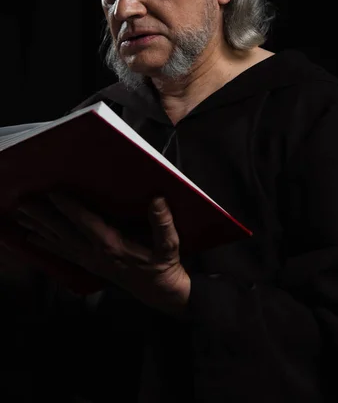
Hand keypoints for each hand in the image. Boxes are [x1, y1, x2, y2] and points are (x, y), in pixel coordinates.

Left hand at [16, 193, 190, 315]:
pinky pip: (62, 253)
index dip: (69, 208)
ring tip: (21, 216)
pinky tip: (33, 238)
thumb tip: (157, 200)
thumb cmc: (163, 265)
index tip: (53, 193)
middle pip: (64, 233)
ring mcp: (90, 260)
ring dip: (39, 228)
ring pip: (59, 242)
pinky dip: (46, 244)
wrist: (159, 292)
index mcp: (113, 245)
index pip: (86, 222)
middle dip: (43, 217)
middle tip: (24, 203)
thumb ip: (163, 223)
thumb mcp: (169, 245)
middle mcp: (96, 252)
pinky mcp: (89, 265)